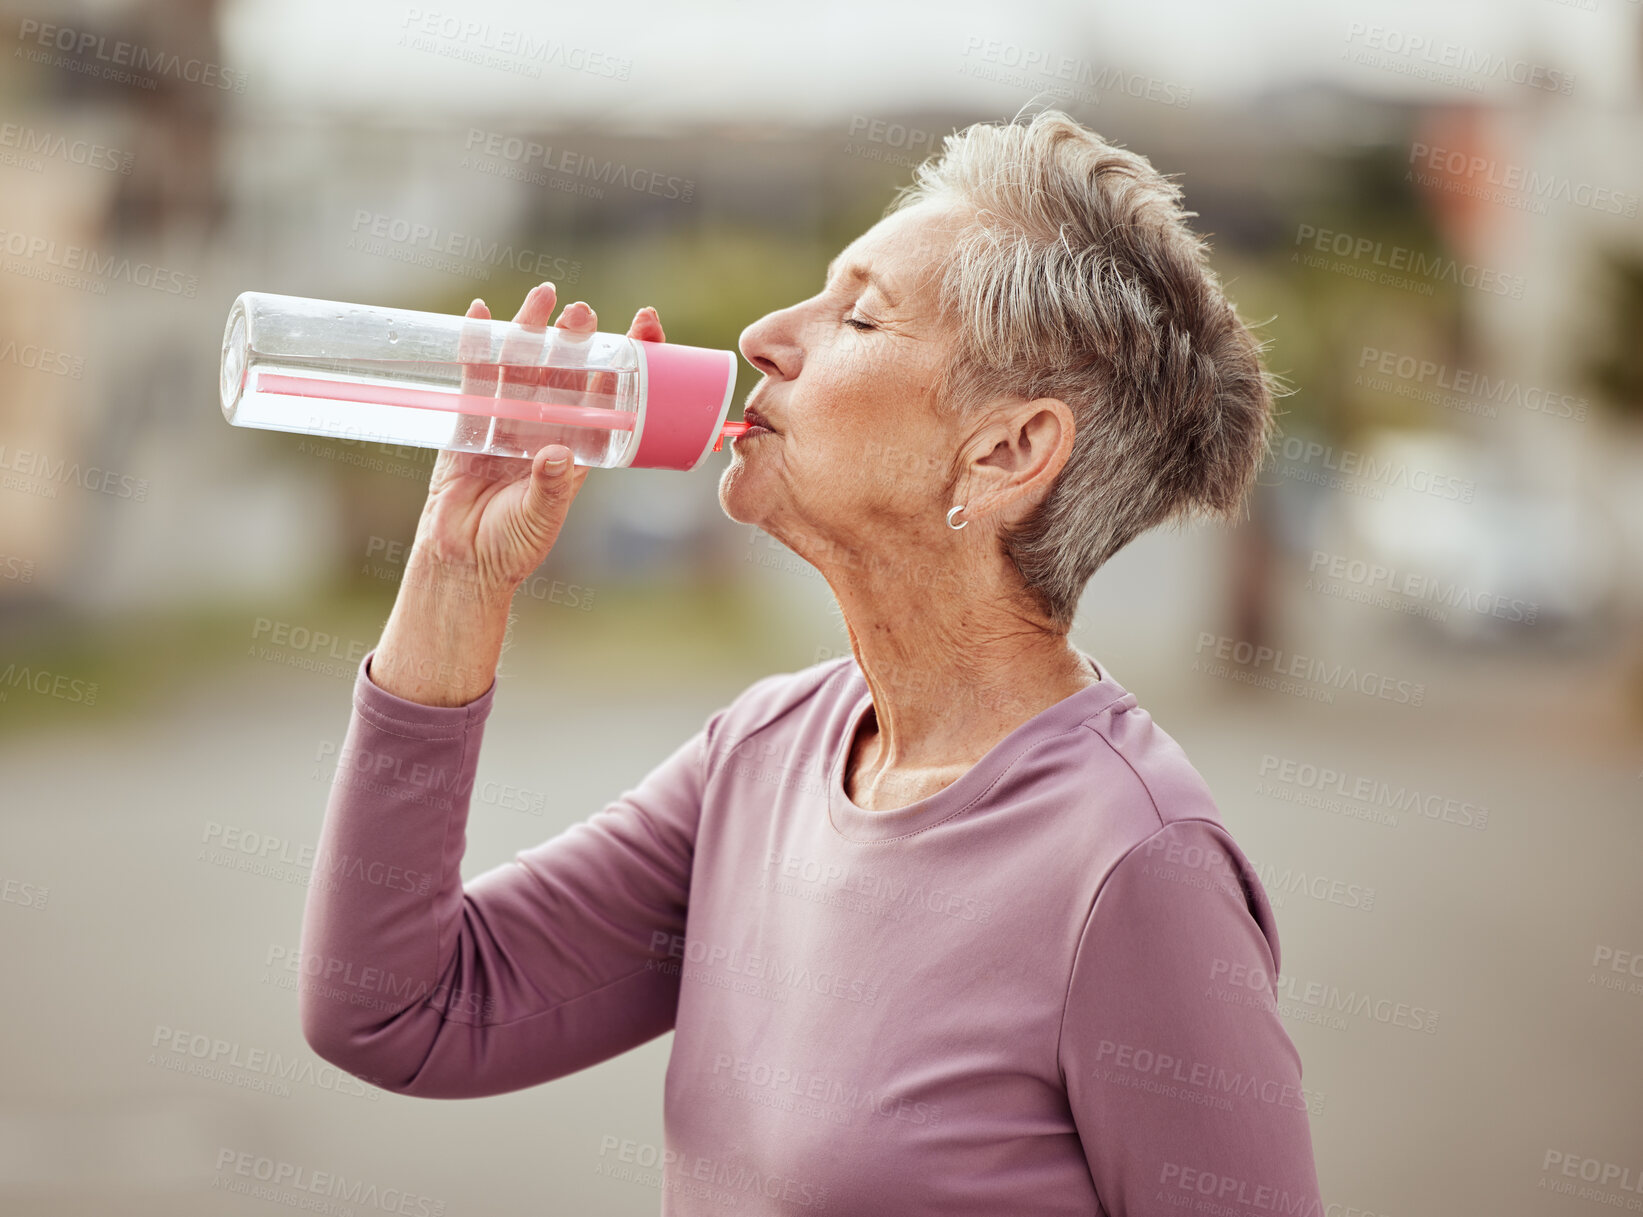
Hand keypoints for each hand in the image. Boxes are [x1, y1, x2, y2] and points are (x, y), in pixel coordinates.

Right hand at [412, 283, 666, 596]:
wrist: (463, 563)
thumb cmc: (512, 547)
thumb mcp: (540, 516)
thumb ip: (550, 484)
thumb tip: (555, 453)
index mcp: (577, 449)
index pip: (608, 397)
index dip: (626, 364)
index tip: (646, 328)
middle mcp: (546, 429)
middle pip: (564, 373)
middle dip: (575, 340)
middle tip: (584, 312)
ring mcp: (507, 423)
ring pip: (522, 368)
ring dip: (530, 332)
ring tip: (543, 296)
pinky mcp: (469, 424)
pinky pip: (474, 379)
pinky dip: (477, 347)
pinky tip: (479, 315)